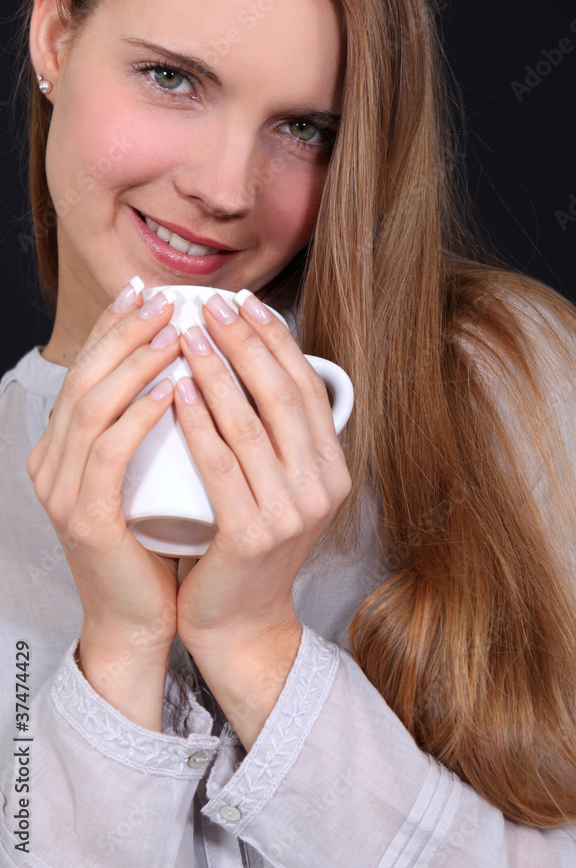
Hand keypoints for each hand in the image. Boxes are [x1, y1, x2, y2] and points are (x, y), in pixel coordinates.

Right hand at [27, 283, 182, 728]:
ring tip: (176, 333)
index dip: (113, 328)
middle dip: (125, 333)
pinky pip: (108, 453)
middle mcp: (51, 462)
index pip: (86, 371)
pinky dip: (138, 415)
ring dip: (135, 363)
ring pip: (92, 406)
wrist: (141, 618)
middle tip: (166, 300)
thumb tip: (189, 367)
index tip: (148, 292)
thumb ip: (152, 427)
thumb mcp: (149, 473)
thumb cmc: (155, 542)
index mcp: (63, 448)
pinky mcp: (83, 517)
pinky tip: (168, 391)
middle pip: (84, 377)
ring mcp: (61, 490)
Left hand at [173, 292, 351, 746]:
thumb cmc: (246, 546)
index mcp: (332, 470)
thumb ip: (276, 438)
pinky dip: (197, 420)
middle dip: (245, 343)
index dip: (277, 342)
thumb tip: (250, 361)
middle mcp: (321, 488)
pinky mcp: (253, 534)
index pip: (307, 389)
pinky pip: (220, 463)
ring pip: (249, 423)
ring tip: (187, 334)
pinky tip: (175, 388)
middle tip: (212, 305)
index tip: (247, 304)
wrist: (239, 622)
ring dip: (215, 371)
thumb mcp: (278, 488)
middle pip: (281, 396)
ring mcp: (291, 513)